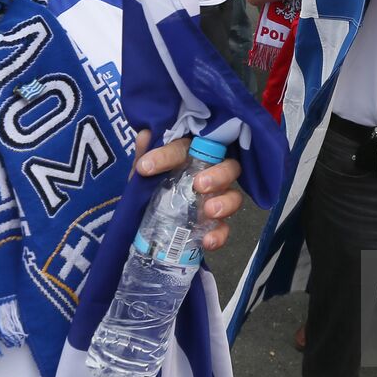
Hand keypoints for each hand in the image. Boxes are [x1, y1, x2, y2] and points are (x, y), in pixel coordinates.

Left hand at [134, 130, 243, 251]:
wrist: (142, 222)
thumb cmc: (150, 187)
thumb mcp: (141, 173)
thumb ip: (143, 157)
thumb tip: (145, 135)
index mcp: (191, 154)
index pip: (185, 147)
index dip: (166, 155)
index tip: (146, 167)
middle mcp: (211, 172)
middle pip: (228, 166)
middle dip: (218, 175)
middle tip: (199, 185)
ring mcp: (217, 198)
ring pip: (235, 195)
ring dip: (225, 202)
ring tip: (209, 210)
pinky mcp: (216, 224)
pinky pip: (226, 227)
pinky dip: (219, 234)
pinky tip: (207, 241)